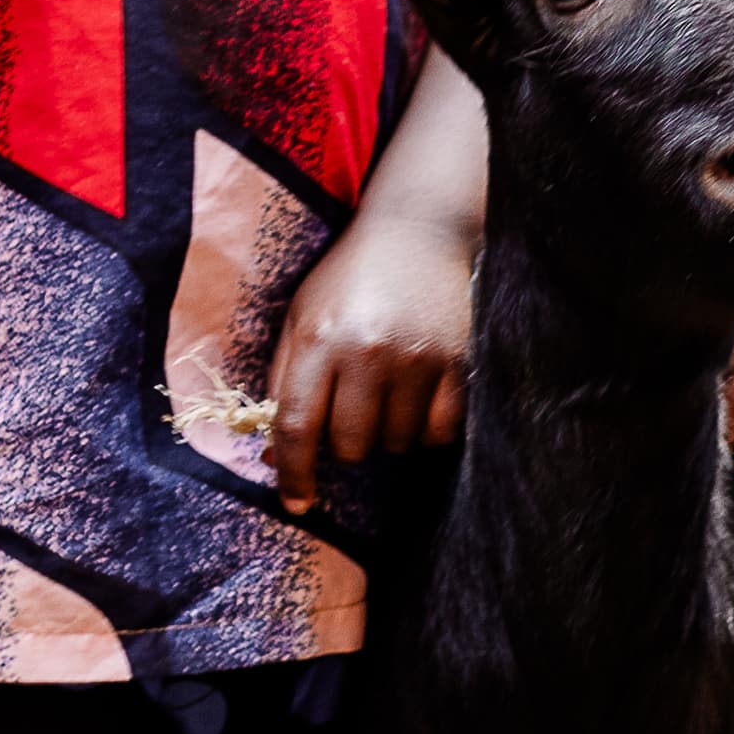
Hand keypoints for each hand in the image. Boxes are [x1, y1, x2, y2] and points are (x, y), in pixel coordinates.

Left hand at [269, 204, 475, 506]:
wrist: (416, 232)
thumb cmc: (347, 278)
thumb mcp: (300, 318)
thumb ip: (284, 384)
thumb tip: (275, 456)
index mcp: (319, 339)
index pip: (298, 425)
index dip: (293, 473)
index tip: (297, 501)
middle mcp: (367, 351)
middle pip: (351, 444)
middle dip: (345, 443)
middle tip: (351, 413)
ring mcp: (417, 358)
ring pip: (397, 443)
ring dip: (387, 435)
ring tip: (385, 397)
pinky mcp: (457, 361)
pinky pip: (440, 432)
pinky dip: (427, 431)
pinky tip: (417, 404)